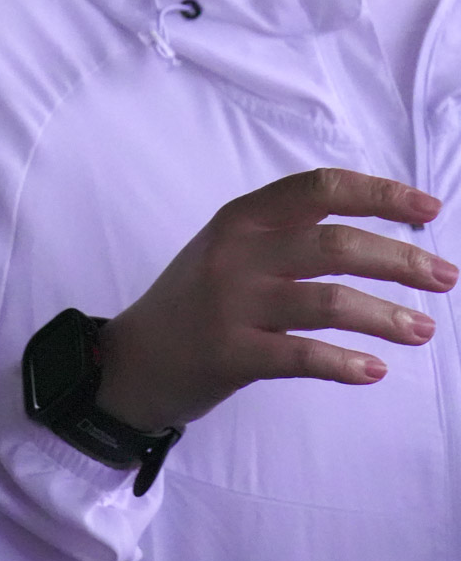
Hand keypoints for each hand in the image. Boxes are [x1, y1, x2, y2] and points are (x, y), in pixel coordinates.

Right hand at [97, 168, 456, 430]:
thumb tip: (379, 230)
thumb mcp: (229, 249)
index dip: (381, 196)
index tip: (430, 211)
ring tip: (422, 330)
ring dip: (386, 316)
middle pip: (335, 245)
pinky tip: (373, 370)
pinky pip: (301, 355)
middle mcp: (236, 255)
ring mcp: (230, 305)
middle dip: (402, 261)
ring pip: (327, 302)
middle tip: (445, 278)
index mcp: (240, 219)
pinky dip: (345, 363)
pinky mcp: (230, 354)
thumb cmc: (195, 302)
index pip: (319, 190)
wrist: (131, 360)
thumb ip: (287, 233)